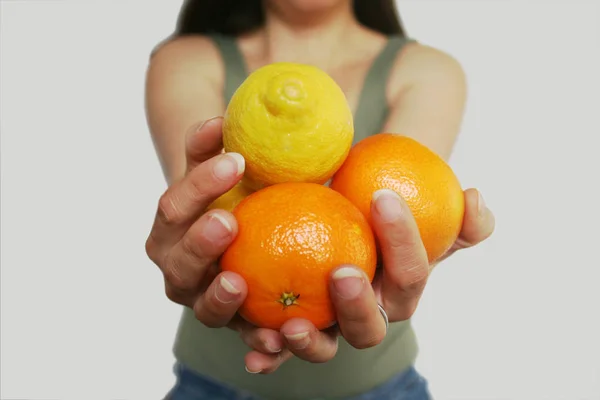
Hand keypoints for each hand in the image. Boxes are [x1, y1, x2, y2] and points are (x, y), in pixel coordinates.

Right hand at [145, 118, 290, 370]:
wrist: (238, 235)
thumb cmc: (231, 195)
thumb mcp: (224, 168)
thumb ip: (213, 146)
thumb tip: (220, 118)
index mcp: (170, 228)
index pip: (174, 206)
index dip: (199, 185)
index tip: (236, 160)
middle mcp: (178, 269)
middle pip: (180, 261)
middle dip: (199, 243)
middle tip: (227, 221)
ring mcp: (205, 301)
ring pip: (205, 308)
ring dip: (218, 299)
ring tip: (238, 283)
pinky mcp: (236, 326)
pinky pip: (243, 340)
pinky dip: (255, 346)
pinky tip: (274, 343)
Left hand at [248, 187, 494, 372]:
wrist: (348, 216)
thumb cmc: (386, 214)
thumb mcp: (426, 209)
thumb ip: (459, 213)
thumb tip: (475, 198)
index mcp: (401, 292)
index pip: (410, 273)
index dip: (403, 240)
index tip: (382, 197)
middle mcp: (367, 316)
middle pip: (369, 328)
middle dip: (358, 306)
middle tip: (343, 272)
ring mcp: (329, 326)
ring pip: (325, 347)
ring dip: (309, 343)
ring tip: (291, 324)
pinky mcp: (292, 327)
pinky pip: (278, 350)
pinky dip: (268, 358)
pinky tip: (253, 357)